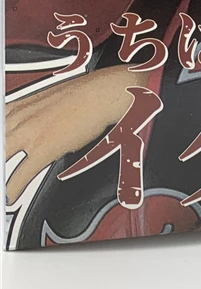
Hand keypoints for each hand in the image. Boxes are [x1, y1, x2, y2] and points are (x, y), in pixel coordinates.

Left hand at [5, 65, 136, 203]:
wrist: (103, 93)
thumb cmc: (85, 93)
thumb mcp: (49, 99)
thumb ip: (32, 114)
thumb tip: (32, 127)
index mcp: (18, 107)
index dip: (0, 142)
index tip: (3, 151)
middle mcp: (19, 119)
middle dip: (0, 157)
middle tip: (3, 169)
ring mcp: (30, 134)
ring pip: (2, 159)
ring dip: (2, 174)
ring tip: (2, 188)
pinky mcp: (44, 148)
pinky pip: (21, 175)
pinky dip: (12, 189)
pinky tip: (11, 196)